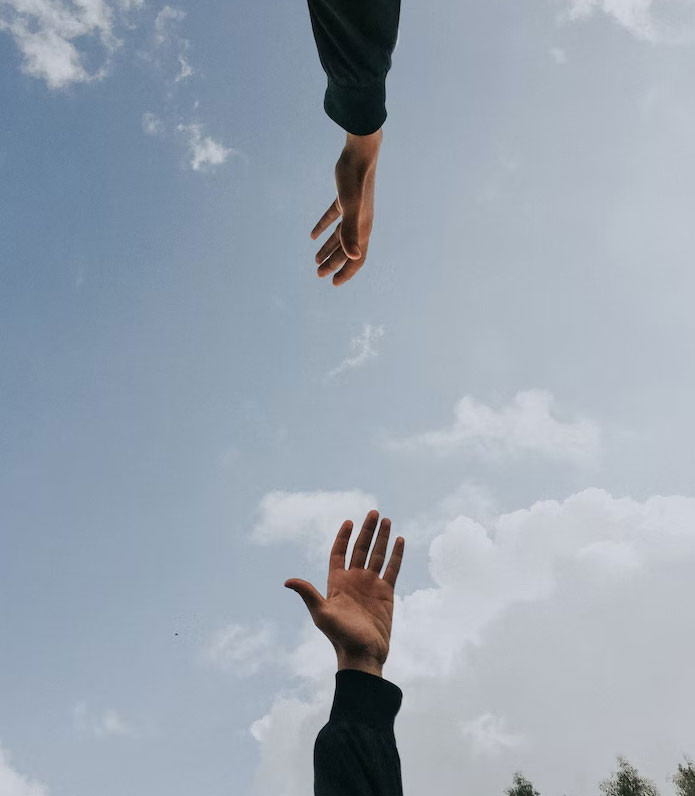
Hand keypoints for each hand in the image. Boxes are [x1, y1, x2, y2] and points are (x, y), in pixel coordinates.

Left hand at [284, 509, 404, 675]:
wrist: (363, 655)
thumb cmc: (340, 636)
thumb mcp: (321, 613)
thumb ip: (308, 594)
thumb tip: (288, 581)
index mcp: (337, 582)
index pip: (339, 553)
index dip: (343, 537)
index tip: (349, 521)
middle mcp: (354, 580)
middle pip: (360, 548)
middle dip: (367, 530)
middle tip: (374, 512)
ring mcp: (371, 585)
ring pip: (377, 555)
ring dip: (382, 538)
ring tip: (387, 520)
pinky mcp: (386, 593)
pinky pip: (392, 569)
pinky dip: (396, 555)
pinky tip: (400, 540)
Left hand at [311, 129, 382, 286]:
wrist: (360, 152)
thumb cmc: (355, 179)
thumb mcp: (349, 207)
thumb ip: (351, 232)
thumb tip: (354, 256)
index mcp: (363, 228)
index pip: (357, 259)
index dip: (346, 272)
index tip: (333, 283)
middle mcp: (361, 222)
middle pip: (346, 250)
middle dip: (333, 263)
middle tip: (318, 273)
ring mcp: (354, 210)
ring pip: (340, 236)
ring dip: (328, 248)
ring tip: (315, 260)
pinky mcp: (345, 198)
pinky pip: (334, 218)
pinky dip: (323, 227)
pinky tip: (312, 235)